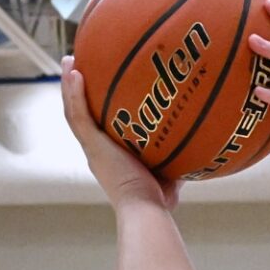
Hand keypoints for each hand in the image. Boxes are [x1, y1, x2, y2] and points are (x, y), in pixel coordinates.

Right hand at [60, 56, 179, 211]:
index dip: (95, 109)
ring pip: (74, 111)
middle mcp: (96, 151)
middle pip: (82, 115)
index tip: (98, 91)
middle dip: (78, 92)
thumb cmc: (158, 199)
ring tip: (70, 61)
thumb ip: (177, 157)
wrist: (146, 208)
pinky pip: (78, 113)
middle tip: (76, 67)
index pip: (98, 128)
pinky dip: (74, 92)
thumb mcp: (169, 173)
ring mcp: (92, 147)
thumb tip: (200, 145)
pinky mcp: (92, 144)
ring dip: (70, 85)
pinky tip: (75, 71)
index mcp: (109, 157)